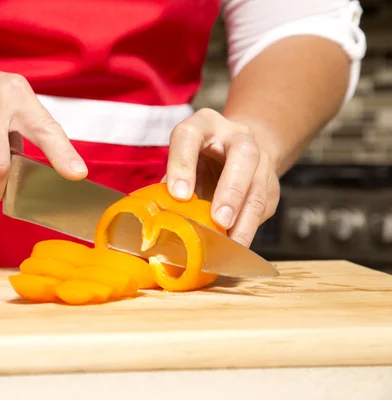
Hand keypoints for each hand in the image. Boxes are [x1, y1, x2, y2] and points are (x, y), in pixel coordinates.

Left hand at [164, 108, 280, 246]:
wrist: (239, 145)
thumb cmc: (201, 154)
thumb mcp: (183, 157)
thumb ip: (172, 181)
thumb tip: (156, 216)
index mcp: (204, 125)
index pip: (189, 136)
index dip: (182, 164)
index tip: (178, 195)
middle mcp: (236, 136)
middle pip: (242, 156)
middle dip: (231, 191)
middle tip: (219, 220)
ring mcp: (260, 157)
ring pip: (259, 187)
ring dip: (245, 219)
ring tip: (230, 244)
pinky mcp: (271, 183)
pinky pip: (263, 208)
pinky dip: (249, 229)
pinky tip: (236, 246)